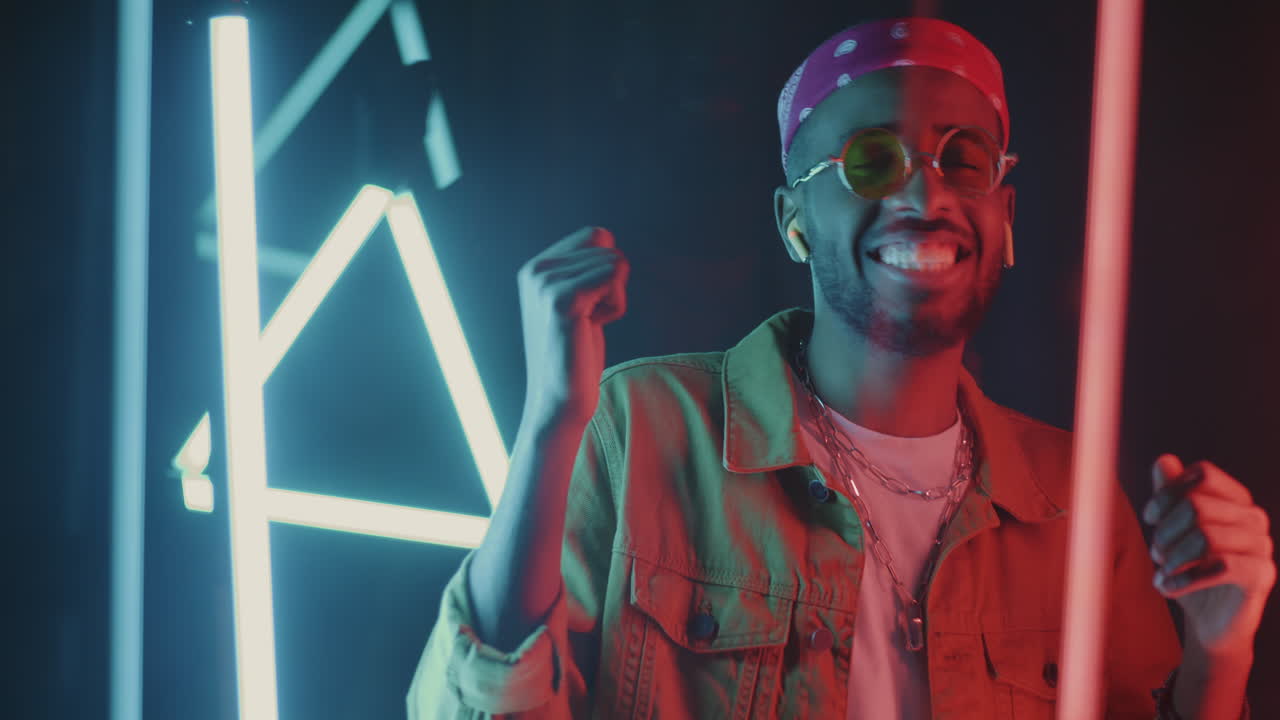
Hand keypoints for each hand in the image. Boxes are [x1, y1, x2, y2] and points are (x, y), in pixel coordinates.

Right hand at [517, 227, 628, 423]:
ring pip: (616, 262)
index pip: (596, 235)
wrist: (558, 401)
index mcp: (537, 267)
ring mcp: (545, 283)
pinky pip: (614, 278)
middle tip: (588, 320)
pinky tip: (593, 328)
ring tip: (587, 326)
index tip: (588, 306)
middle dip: (613, 286)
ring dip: (614, 299)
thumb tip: (605, 236)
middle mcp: (536, 269)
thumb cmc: (576, 355)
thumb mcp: (577, 303)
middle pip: (609, 247)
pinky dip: (616, 306)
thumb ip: (583, 269)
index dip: (607, 270)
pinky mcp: (561, 300)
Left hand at [1142, 454, 1275, 655]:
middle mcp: (1254, 516)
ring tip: (1163, 573)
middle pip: (1198, 505)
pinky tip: (1168, 589)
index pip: (1202, 474)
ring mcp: (1262, 545)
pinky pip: (1219, 566)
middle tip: (1156, 554)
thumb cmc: (1191, 570)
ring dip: (1173, 558)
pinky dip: (1184, 579)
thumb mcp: (1174, 530)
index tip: (1150, 518)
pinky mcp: (1262, 574)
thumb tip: (1164, 460)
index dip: (1168, 493)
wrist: (1210, 623)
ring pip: (1205, 536)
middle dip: (1165, 531)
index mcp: (1235, 499)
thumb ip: (1170, 495)